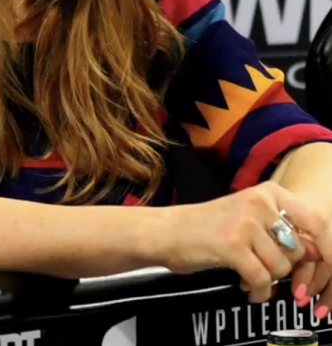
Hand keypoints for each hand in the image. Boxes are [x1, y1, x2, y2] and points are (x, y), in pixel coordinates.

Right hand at [161, 182, 331, 307]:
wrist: (169, 231)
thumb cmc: (209, 226)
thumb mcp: (249, 217)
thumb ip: (282, 230)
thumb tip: (319, 252)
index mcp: (268, 192)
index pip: (315, 222)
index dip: (327, 250)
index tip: (327, 267)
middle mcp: (260, 203)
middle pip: (298, 250)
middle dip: (286, 269)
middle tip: (266, 272)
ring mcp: (246, 223)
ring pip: (281, 268)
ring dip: (268, 280)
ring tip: (251, 277)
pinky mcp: (232, 245)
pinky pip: (262, 280)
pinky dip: (257, 291)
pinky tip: (246, 288)